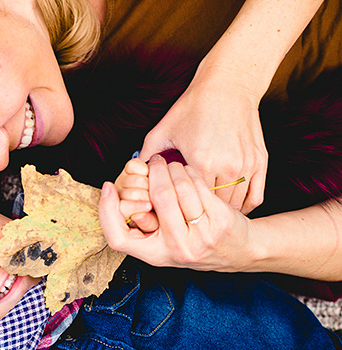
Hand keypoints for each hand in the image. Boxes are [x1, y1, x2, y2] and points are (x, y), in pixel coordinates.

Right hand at [99, 155, 256, 271]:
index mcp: (155, 255)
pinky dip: (192, 173)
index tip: (108, 187)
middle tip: (154, 162)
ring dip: (174, 168)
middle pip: (156, 197)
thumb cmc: (194, 241)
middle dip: (155, 172)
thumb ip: (142, 226)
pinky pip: (199, 187)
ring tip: (172, 164)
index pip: (117, 238)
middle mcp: (176, 249)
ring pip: (179, 188)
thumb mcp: (165, 244)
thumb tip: (113, 193)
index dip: (107, 211)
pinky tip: (189, 171)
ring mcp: (199, 237)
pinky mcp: (220, 222)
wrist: (238, 252)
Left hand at [138, 67, 267, 214]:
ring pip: (235, 204)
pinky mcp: (260, 161)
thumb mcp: (162, 130)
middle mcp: (227, 165)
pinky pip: (256, 195)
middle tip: (191, 218)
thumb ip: (147, 156)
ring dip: (221, 212)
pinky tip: (231, 208)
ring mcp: (247, 164)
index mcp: (202, 161)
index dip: (181, 209)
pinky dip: (244, 205)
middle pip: (213, 207)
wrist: (228, 85)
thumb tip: (134, 178)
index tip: (174, 213)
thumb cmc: (193, 107)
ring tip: (208, 215)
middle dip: (200, 214)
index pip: (190, 201)